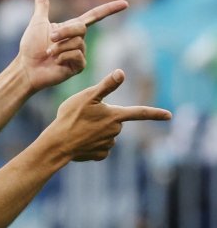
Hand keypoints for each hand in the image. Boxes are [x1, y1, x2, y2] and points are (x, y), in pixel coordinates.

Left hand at [18, 0, 127, 91]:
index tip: (125, 4)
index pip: (94, 16)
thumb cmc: (30, 46)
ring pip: (77, 43)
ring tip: (49, 53)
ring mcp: (79, 53)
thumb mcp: (37, 23)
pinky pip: (77, 55)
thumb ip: (42, 6)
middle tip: (51, 39)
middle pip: (81, 28)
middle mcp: (78, 40)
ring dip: (59, 47)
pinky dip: (63, 57)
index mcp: (71, 28)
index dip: (109, 10)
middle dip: (64, 32)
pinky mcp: (78, 66)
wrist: (27, 67)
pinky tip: (56, 62)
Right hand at [46, 69, 170, 161]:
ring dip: (97, 131)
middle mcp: (115, 131)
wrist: (58, 143)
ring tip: (79, 128)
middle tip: (83, 116)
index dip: (155, 113)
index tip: (169, 115)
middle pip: (115, 122)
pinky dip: (92, 143)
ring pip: (107, 134)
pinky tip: (80, 140)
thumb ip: (106, 86)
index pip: (140, 113)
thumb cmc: (71, 117)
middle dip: (104, 118)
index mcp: (115, 116)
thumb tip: (121, 72)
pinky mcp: (99, 155)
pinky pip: (100, 147)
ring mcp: (108, 145)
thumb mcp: (86, 96)